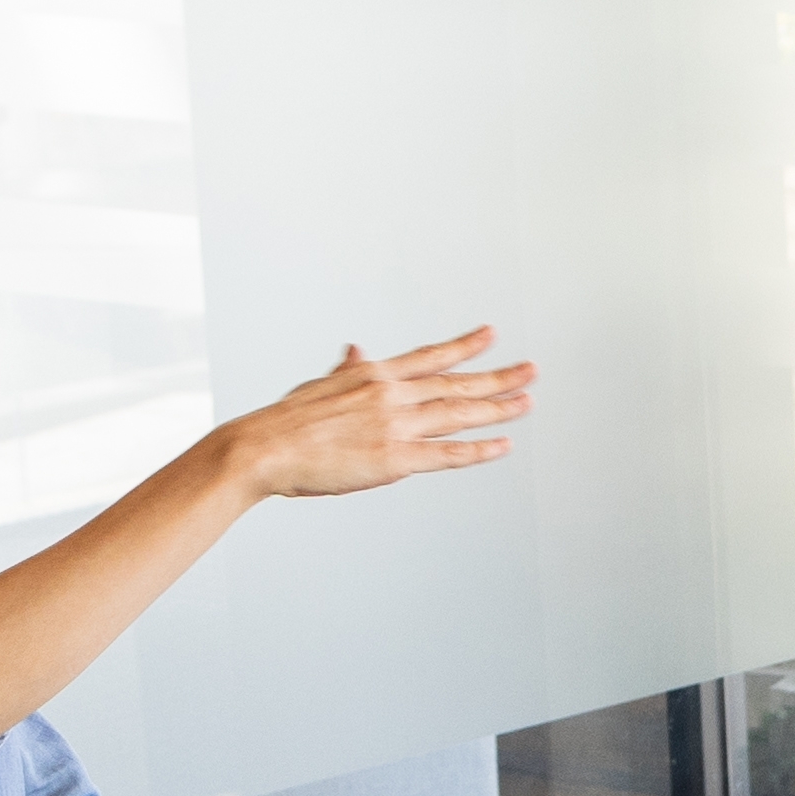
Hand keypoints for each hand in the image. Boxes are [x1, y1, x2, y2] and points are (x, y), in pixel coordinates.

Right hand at [231, 328, 534, 499]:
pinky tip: (503, 445)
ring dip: (498, 408)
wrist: (264, 447)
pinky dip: (478, 450)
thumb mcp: (320, 386)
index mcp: (374, 376)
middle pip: (455, 383)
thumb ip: (346, 371)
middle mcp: (391, 394)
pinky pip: (448, 455)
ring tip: (527, 402)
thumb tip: (355, 351)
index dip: (464, 346)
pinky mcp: (395, 459)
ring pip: (459, 414)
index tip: (489, 336)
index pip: (430, 357)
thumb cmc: (285, 422)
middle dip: (496, 378)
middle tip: (530, 371)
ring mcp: (395, 426)